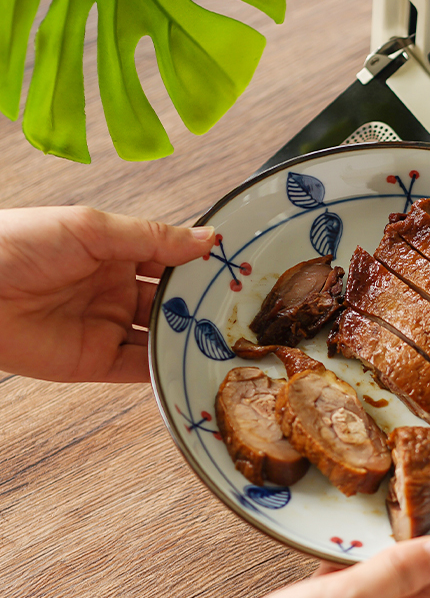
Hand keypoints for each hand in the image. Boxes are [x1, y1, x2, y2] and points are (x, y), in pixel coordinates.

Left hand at [0, 206, 215, 382]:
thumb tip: (208, 238)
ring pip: (160, 336)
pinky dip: (167, 367)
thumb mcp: (92, 229)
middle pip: (168, 301)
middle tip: (239, 309)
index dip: (197, 266)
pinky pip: (141, 367)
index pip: (167, 260)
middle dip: (199, 305)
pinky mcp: (96, 362)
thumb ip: (153, 238)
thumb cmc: (17, 245)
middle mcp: (112, 291)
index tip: (234, 270)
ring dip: (189, 338)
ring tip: (227, 339)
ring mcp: (106, 327)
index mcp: (111, 253)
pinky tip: (193, 363)